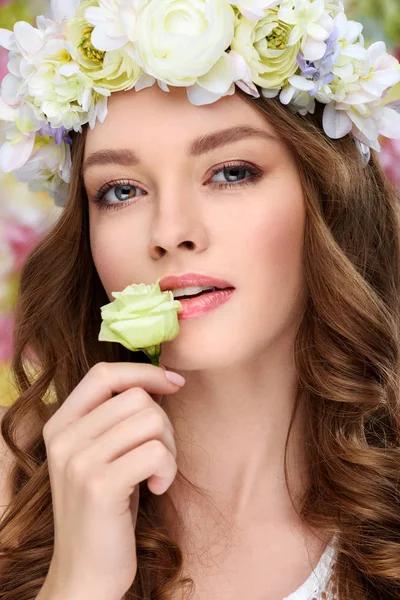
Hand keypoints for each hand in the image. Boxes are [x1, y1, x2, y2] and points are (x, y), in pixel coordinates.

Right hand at [41, 362, 184, 599]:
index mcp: (61, 424)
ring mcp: (78, 461)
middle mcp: (63, 437)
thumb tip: (162, 379)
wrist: (85, 573)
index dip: (144, 372)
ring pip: (150, 420)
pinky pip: (155, 452)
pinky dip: (168, 469)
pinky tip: (157, 488)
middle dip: (164, 422)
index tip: (174, 383)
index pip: (104, 373)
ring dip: (168, 447)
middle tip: (160, 454)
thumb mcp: (103, 454)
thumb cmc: (106, 508)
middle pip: (136, 397)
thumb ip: (118, 418)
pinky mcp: (99, 486)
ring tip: (157, 472)